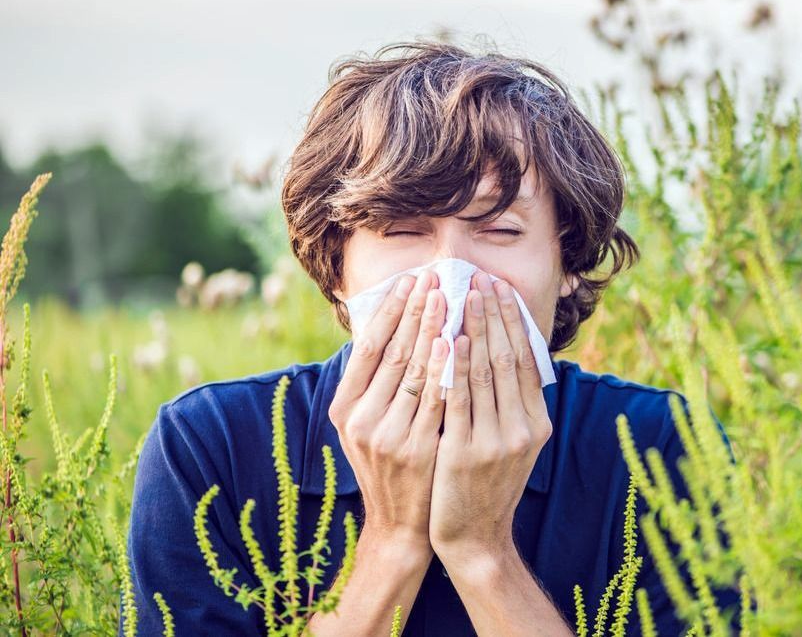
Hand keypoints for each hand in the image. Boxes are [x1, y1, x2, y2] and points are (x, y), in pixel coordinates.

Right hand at [328, 269, 448, 554]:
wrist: (401, 525)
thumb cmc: (391, 464)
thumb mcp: (369, 424)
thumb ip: (376, 383)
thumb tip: (392, 324)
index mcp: (344, 409)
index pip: (368, 347)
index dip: (390, 311)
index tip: (409, 280)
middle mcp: (360, 420)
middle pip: (392, 352)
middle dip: (415, 311)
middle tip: (434, 277)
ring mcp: (387, 435)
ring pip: (414, 371)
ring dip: (432, 330)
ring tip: (448, 297)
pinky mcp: (416, 449)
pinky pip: (435, 400)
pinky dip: (446, 369)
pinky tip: (456, 342)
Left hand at [429, 270, 552, 567]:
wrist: (474, 538)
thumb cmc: (485, 485)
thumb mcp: (512, 444)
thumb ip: (511, 404)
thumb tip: (505, 354)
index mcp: (536, 422)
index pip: (526, 359)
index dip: (513, 321)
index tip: (500, 288)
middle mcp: (523, 428)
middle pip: (508, 358)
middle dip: (494, 314)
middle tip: (481, 278)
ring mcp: (496, 440)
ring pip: (486, 372)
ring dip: (475, 328)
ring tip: (464, 294)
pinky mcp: (466, 451)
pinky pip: (460, 399)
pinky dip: (458, 365)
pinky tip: (452, 338)